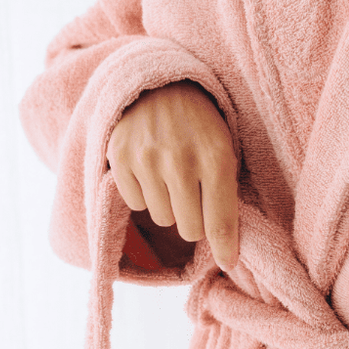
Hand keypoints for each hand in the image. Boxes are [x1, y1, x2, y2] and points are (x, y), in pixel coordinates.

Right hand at [107, 80, 239, 270]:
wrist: (161, 86)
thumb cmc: (202, 127)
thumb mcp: (226, 152)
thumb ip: (227, 196)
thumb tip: (227, 253)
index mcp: (216, 160)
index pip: (220, 222)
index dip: (225, 249)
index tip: (227, 263)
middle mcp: (181, 161)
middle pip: (189, 229)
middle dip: (195, 222)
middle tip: (196, 200)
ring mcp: (148, 159)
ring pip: (163, 219)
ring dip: (170, 207)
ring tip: (173, 179)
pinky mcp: (120, 157)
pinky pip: (136, 203)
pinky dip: (145, 194)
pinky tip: (152, 172)